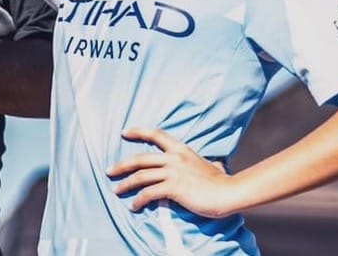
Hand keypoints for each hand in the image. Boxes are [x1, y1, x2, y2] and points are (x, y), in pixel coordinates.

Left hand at [106, 127, 232, 217]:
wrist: (228, 192)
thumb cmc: (220, 182)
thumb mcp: (209, 164)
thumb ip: (203, 162)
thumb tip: (213, 163)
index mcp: (181, 149)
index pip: (156, 134)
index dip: (138, 131)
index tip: (124, 132)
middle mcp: (174, 157)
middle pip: (140, 158)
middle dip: (122, 165)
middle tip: (109, 171)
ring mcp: (173, 172)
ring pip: (141, 176)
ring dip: (126, 184)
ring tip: (117, 191)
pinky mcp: (173, 188)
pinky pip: (149, 193)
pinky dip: (139, 200)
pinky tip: (135, 206)